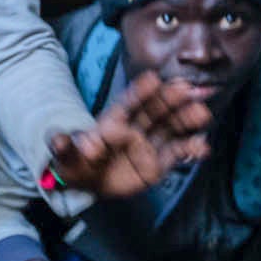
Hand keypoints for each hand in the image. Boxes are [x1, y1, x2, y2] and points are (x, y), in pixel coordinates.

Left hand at [47, 71, 213, 198]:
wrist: (89, 182)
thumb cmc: (77, 163)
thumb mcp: (66, 157)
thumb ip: (63, 147)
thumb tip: (56, 139)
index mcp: (113, 122)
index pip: (127, 104)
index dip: (140, 92)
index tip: (152, 79)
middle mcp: (135, 128)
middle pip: (155, 110)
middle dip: (171, 99)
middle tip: (187, 88)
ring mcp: (148, 144)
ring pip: (170, 127)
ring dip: (186, 119)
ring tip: (202, 112)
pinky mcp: (158, 164)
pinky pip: (177, 154)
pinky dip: (191, 149)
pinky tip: (203, 147)